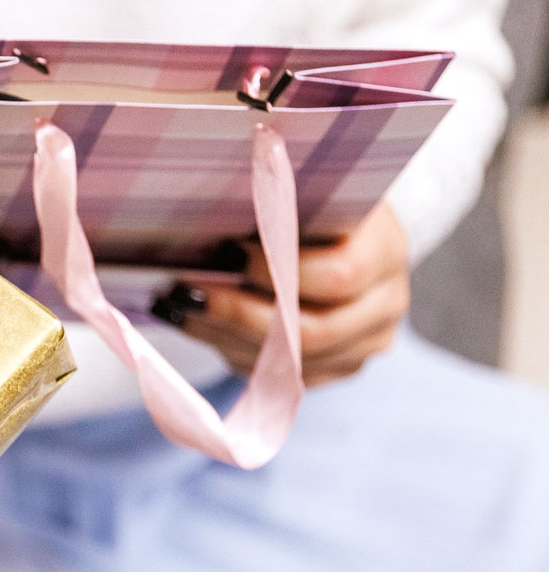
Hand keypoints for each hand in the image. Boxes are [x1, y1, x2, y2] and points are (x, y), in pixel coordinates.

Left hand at [156, 200, 409, 386]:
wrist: (347, 235)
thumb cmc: (317, 207)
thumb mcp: (307, 193)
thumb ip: (274, 207)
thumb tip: (211, 224)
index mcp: (387, 250)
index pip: (339, 275)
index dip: (278, 270)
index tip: (227, 254)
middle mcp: (387, 304)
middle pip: (313, 332)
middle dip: (239, 314)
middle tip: (188, 294)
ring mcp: (368, 343)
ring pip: (291, 364)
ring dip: (227, 338)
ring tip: (183, 311)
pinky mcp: (342, 367)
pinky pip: (283, 379)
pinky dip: (236, 354)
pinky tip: (204, 329)